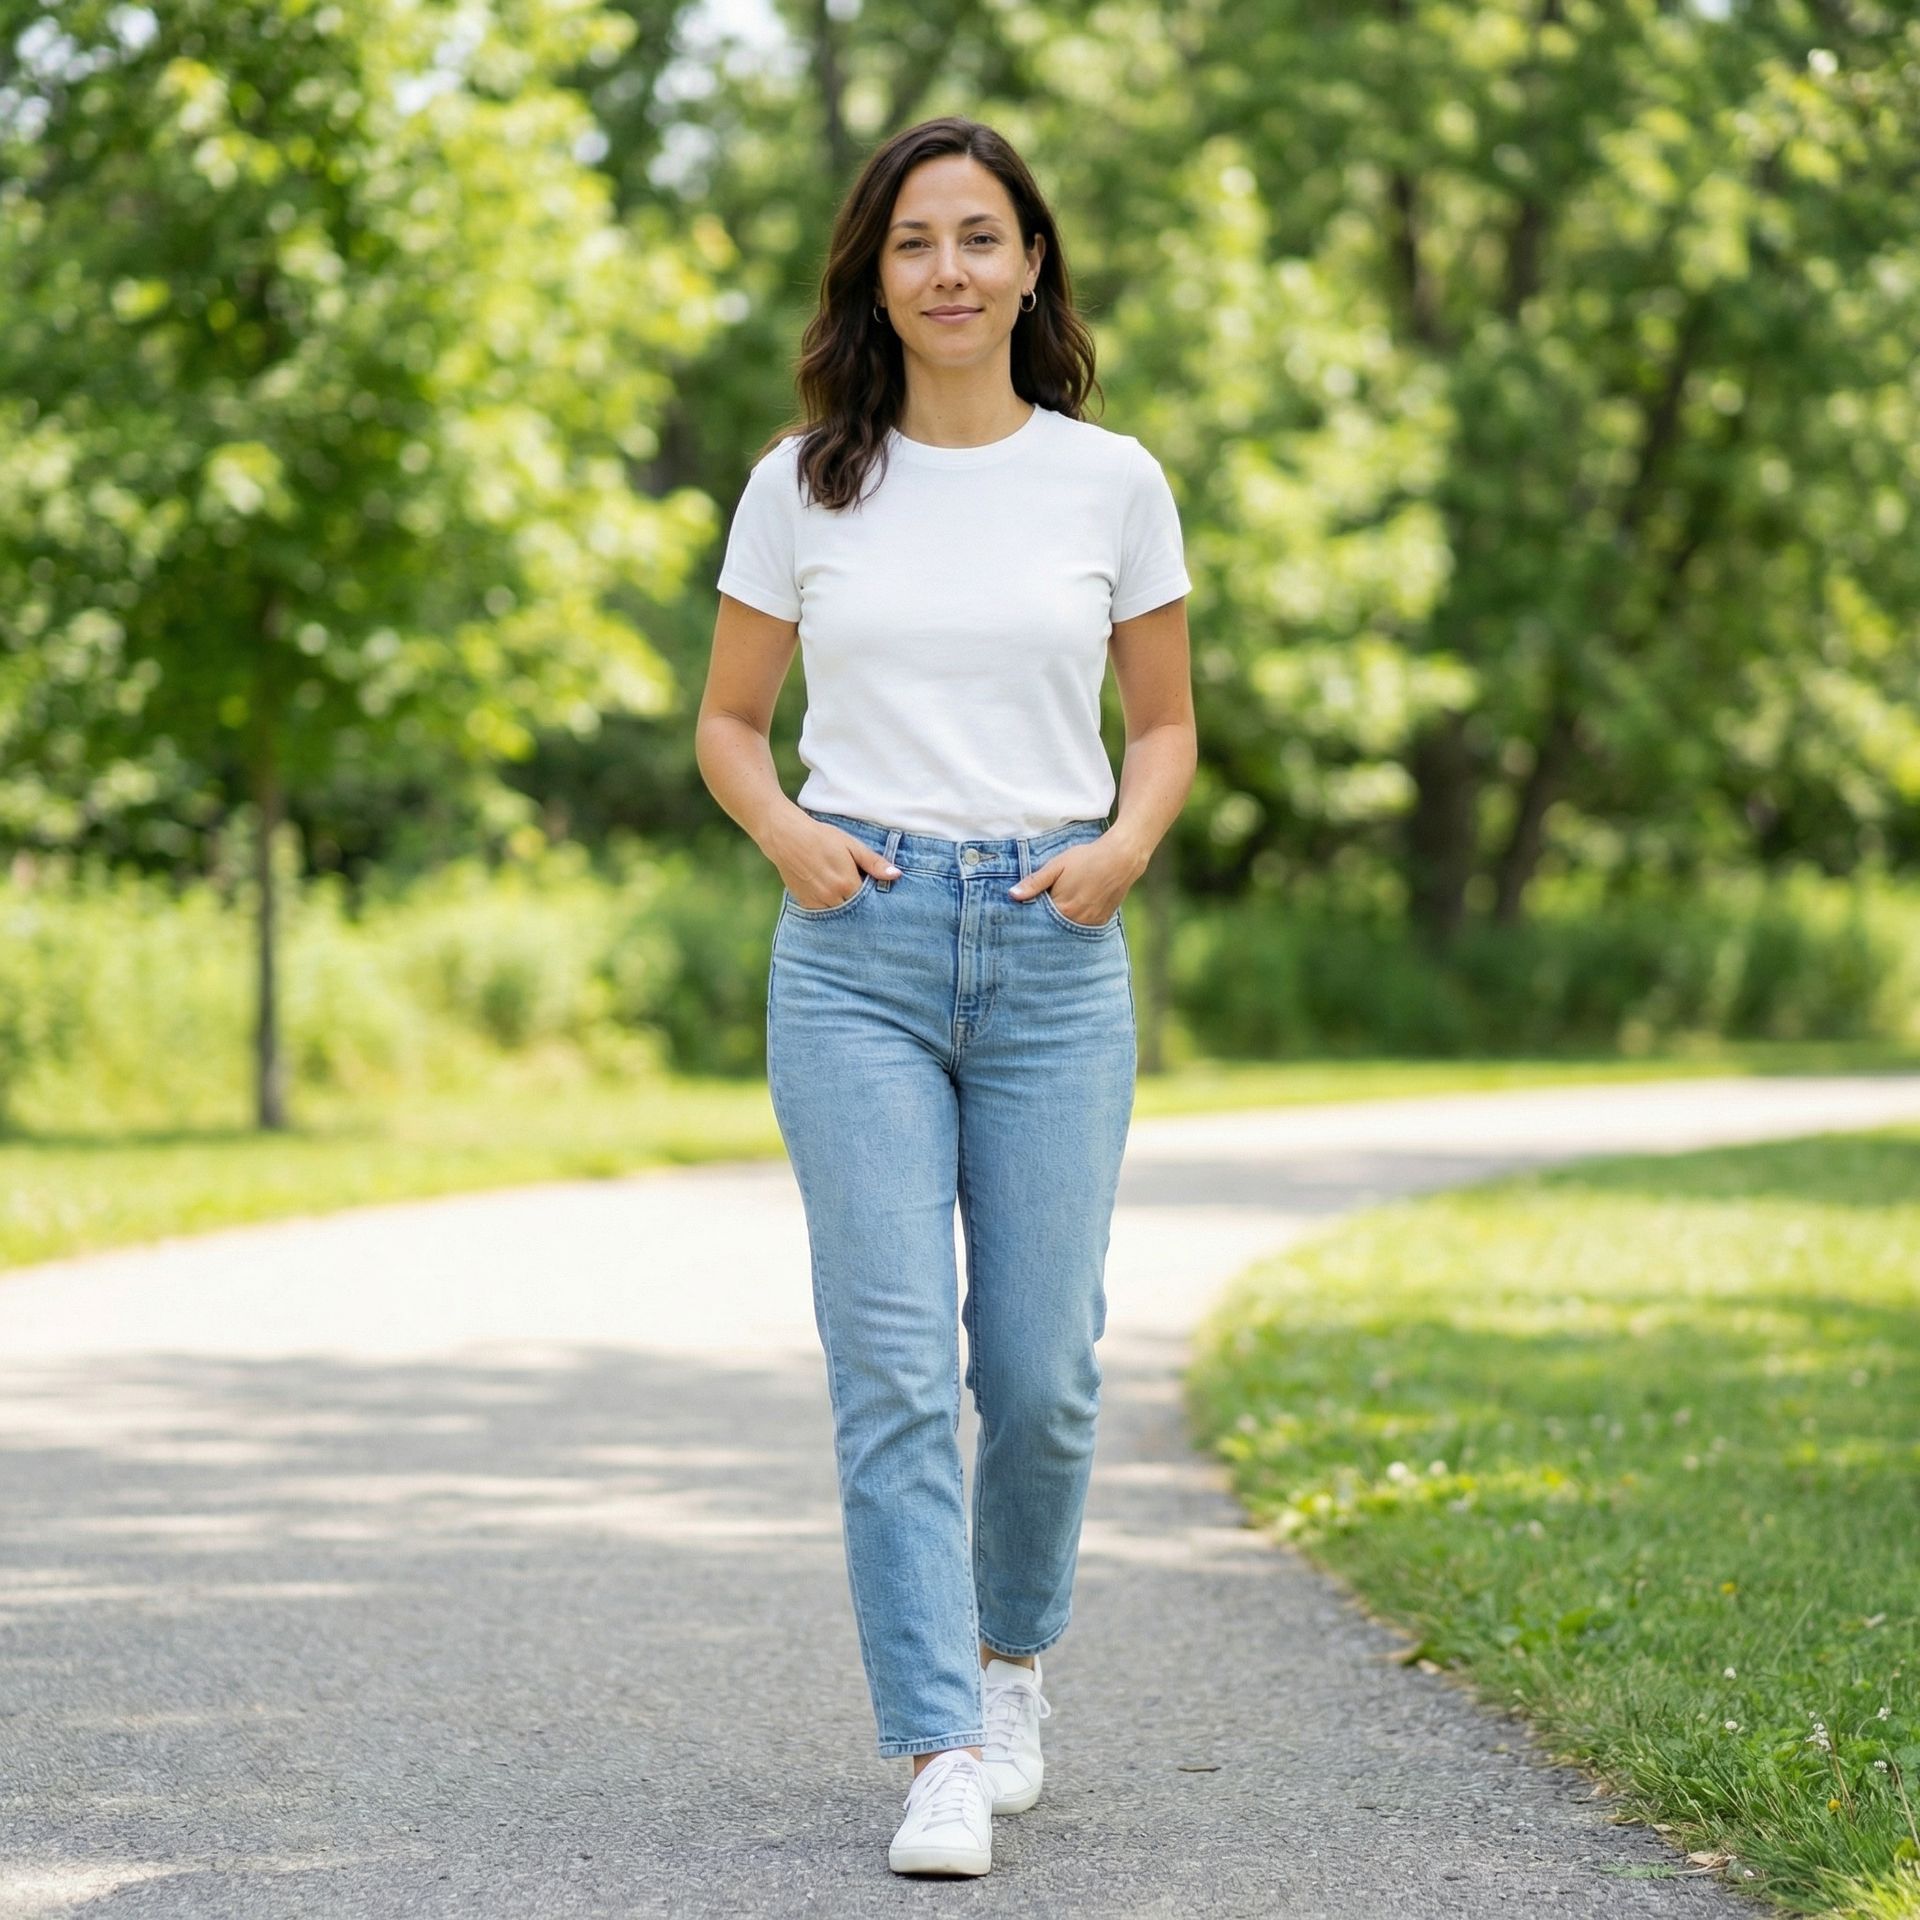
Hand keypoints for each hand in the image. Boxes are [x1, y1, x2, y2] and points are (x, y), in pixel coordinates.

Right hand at [767, 815, 899, 910]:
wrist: (787, 837)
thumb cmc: (821, 837)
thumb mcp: (851, 846)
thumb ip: (874, 863)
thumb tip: (896, 875)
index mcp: (847, 884)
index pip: (869, 900)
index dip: (873, 895)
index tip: (875, 889)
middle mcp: (832, 898)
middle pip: (855, 909)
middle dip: (861, 904)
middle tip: (861, 892)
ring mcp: (817, 902)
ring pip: (839, 914)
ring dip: (846, 907)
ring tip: (846, 892)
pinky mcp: (805, 903)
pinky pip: (824, 913)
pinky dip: (831, 907)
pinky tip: (832, 895)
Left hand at [1008, 835, 1140, 926]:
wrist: (1122, 857)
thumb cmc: (1087, 858)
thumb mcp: (1057, 865)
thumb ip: (1035, 882)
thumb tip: (1012, 895)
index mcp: (1062, 907)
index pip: (1039, 919)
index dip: (1032, 914)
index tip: (1028, 910)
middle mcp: (1077, 920)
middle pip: (1054, 927)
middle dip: (1046, 922)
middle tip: (1044, 910)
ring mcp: (1091, 922)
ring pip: (1069, 929)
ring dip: (1062, 923)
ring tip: (1061, 908)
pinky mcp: (1102, 920)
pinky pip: (1084, 927)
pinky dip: (1077, 922)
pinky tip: (1075, 910)